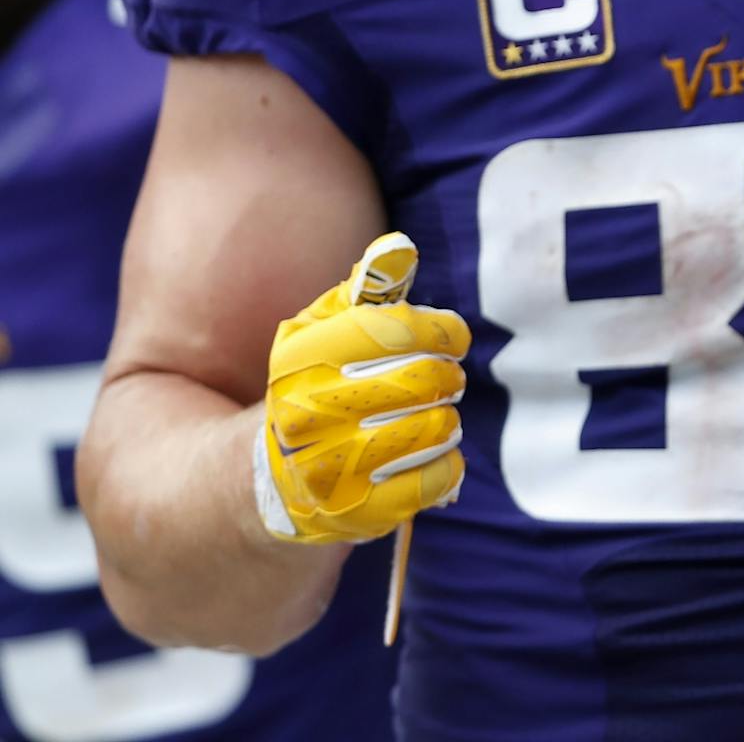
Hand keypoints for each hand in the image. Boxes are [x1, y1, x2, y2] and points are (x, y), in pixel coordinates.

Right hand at [253, 232, 468, 543]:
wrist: (272, 478)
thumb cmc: (315, 387)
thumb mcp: (325, 332)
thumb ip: (367, 290)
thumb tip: (399, 248)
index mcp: (303, 362)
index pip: (397, 330)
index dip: (442, 330)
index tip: (452, 338)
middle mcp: (309, 414)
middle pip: (424, 379)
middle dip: (446, 375)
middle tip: (444, 378)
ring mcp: (332, 469)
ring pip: (436, 428)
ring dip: (447, 418)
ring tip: (433, 415)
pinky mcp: (358, 513)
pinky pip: (437, 477)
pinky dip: (448, 462)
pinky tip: (431, 453)